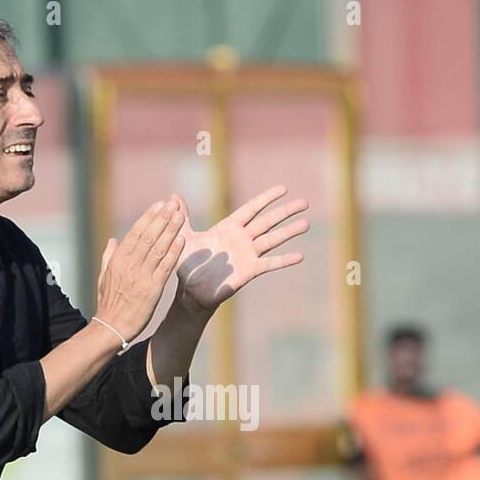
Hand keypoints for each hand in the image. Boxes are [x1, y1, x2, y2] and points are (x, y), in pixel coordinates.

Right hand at [94, 199, 185, 343]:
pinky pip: (165, 267)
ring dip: (170, 230)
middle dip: (162, 218)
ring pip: (158, 248)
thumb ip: (109, 256)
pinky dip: (174, 252)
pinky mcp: (152, 289)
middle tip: (174, 205)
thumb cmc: (109, 303)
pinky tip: (182, 239)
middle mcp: (129, 265)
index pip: (135, 233)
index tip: (160, 205)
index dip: (149, 217)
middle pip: (148, 236)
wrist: (112, 327)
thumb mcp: (104, 277)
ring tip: (180, 215)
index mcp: (118, 260)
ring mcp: (141, 276)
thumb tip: (113, 240)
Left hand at [169, 186, 307, 312]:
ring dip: (289, 232)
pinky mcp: (249, 270)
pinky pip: (269, 263)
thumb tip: (172, 197)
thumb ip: (182, 217)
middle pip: (268, 221)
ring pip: (272, 239)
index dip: (266, 198)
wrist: (192, 291)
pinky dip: (284, 260)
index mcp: (229, 227)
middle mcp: (242, 239)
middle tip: (305, 202)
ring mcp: (248, 254)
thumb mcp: (184, 237)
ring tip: (307, 223)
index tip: (283, 188)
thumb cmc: (188, 264)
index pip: (251, 208)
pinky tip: (300, 255)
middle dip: (285, 212)